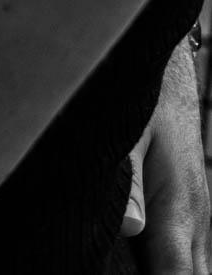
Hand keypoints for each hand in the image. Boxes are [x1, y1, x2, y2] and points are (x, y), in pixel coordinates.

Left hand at [121, 39, 210, 272]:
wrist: (168, 70)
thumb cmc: (145, 97)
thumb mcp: (130, 131)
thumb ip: (128, 180)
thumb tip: (130, 228)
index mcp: (180, 211)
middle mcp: (195, 222)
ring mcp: (196, 219)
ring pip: (191, 270)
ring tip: (133, 274)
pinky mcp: (187, 211)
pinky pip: (186, 257)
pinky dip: (174, 270)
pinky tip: (148, 266)